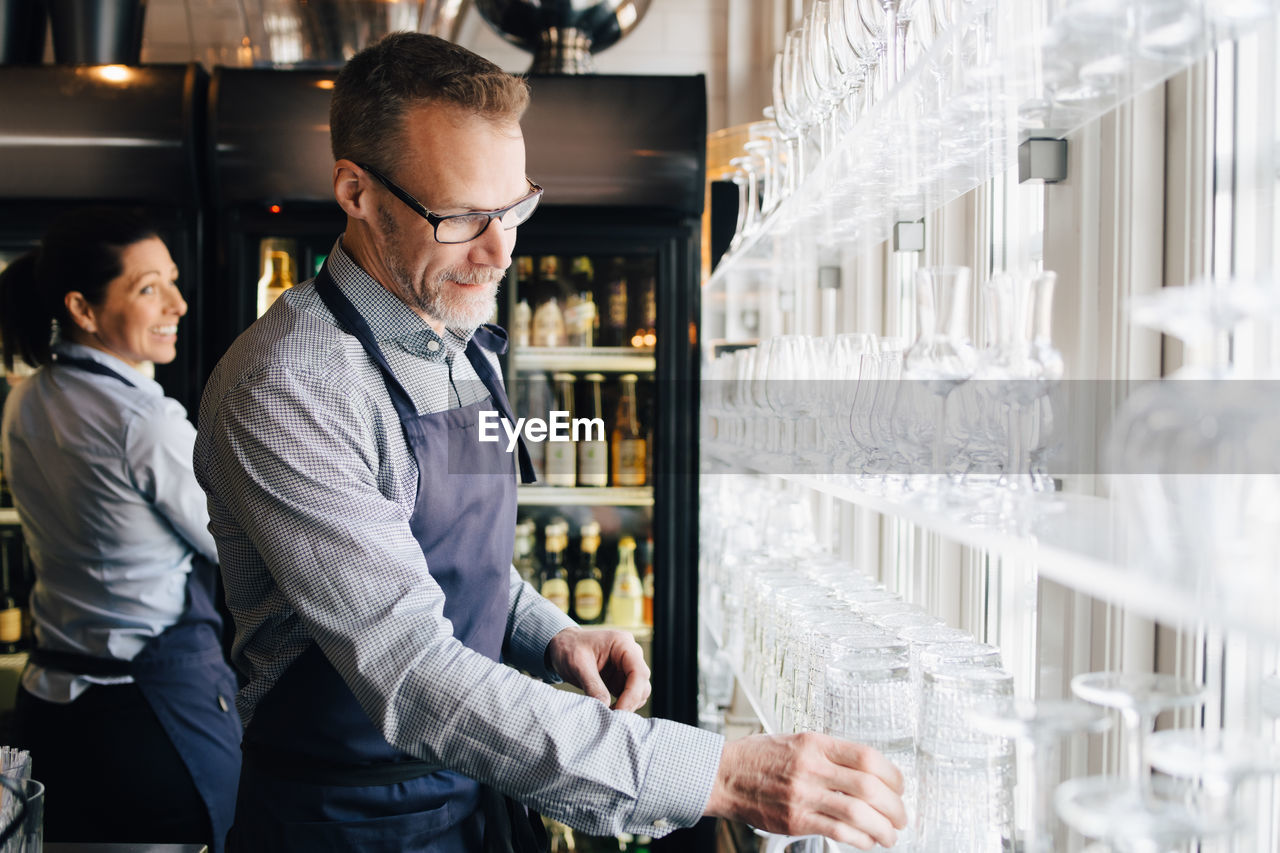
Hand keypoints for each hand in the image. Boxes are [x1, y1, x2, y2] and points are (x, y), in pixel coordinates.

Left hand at [546, 626, 650, 711]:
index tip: (619, 712)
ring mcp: (626, 666)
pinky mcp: (621, 678)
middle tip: (611, 717)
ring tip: (607, 714)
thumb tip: (605, 706)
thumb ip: (592, 685)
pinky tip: (607, 709)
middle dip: (629, 702)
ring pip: (639, 691)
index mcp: (623, 643)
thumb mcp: (577, 664)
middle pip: (642, 683)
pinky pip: (629, 695)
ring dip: (627, 705)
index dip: (632, 694)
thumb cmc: (568, 647)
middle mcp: (630, 654)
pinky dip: (621, 704)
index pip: (638, 672)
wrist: (561, 645)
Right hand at [703, 733, 906, 849]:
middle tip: (901, 816)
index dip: (892, 774)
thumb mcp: (797, 740)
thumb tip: (868, 770)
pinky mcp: (795, 820)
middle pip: (868, 787)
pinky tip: (866, 841)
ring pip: (857, 814)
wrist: (725, 775)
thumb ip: (830, 753)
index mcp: (815, 744)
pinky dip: (859, 840)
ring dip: (882, 829)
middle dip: (894, 807)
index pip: (867, 757)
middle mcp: (811, 768)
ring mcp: (803, 795)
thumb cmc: (759, 757)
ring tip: (890, 835)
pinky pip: (837, 832)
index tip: (900, 786)